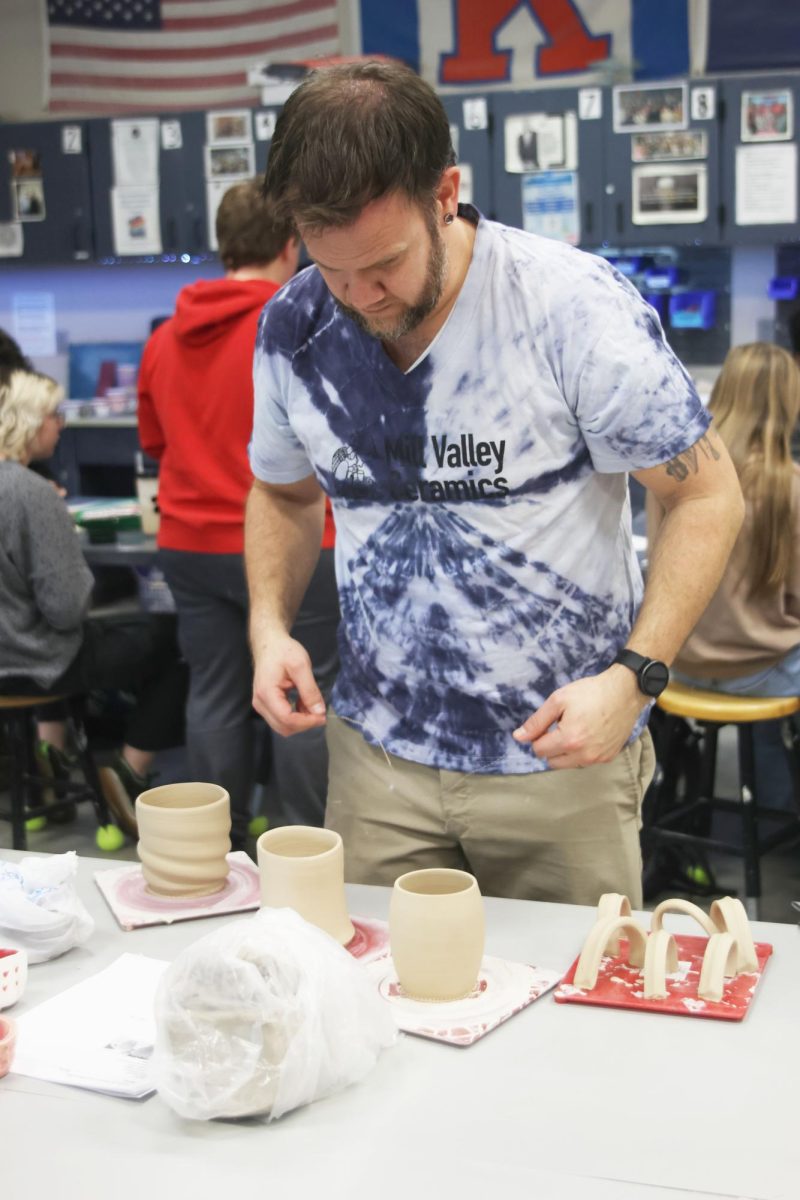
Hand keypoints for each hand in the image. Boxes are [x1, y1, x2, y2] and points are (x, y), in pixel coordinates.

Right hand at [252, 634, 326, 736]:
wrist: (269, 643)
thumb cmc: (283, 651)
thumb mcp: (301, 666)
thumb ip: (310, 690)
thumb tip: (319, 712)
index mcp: (267, 693)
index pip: (287, 719)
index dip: (307, 722)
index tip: (322, 716)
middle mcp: (260, 703)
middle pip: (284, 727)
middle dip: (305, 723)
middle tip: (321, 711)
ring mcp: (261, 705)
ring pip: (283, 726)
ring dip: (301, 720)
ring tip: (312, 704)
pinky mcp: (265, 704)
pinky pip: (281, 719)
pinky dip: (296, 716)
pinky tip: (304, 703)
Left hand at [512, 666, 648, 769]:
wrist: (625, 691)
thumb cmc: (591, 692)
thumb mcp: (558, 700)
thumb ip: (537, 721)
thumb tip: (518, 737)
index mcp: (569, 740)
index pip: (539, 750)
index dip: (539, 735)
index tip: (549, 723)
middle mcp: (584, 755)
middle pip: (552, 762)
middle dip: (551, 746)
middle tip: (562, 725)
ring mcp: (598, 758)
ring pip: (568, 763)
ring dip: (566, 751)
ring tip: (577, 728)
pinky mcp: (608, 757)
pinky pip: (585, 761)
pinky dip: (582, 751)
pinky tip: (589, 733)